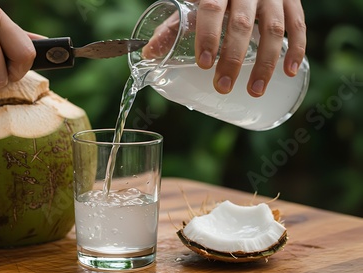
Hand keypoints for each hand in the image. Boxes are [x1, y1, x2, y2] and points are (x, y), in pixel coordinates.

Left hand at [142, 0, 306, 96]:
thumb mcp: (194, 2)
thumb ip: (174, 25)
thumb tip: (149, 54)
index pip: (211, 10)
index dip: (208, 36)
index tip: (204, 64)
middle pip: (241, 25)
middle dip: (233, 59)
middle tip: (224, 87)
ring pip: (273, 29)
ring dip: (266, 63)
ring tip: (255, 90)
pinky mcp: (291, 0)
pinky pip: (297, 24)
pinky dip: (297, 48)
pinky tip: (290, 71)